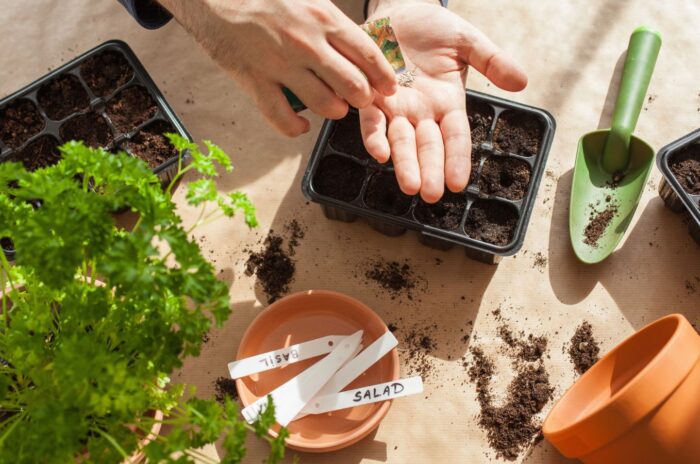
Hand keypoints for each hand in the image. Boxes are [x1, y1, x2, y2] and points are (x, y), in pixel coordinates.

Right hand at [158, 0, 397, 135]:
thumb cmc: (268, 0)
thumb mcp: (309, 1)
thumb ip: (335, 25)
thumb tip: (363, 50)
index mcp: (323, 18)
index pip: (368, 55)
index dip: (384, 78)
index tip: (388, 89)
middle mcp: (306, 43)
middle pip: (353, 86)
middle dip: (363, 99)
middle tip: (358, 99)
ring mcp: (280, 65)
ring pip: (325, 105)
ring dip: (334, 111)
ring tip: (332, 106)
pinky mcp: (256, 83)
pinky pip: (283, 120)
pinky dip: (296, 128)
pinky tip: (301, 124)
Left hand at [361, 0, 526, 202]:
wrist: (399, 10)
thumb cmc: (434, 28)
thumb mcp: (468, 42)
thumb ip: (492, 60)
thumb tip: (522, 81)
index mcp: (447, 103)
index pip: (455, 137)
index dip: (457, 159)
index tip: (458, 183)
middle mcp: (422, 112)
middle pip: (428, 146)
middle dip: (429, 171)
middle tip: (430, 194)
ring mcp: (396, 107)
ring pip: (401, 141)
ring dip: (404, 164)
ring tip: (410, 185)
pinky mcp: (372, 96)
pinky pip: (372, 120)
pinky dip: (374, 136)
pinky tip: (379, 152)